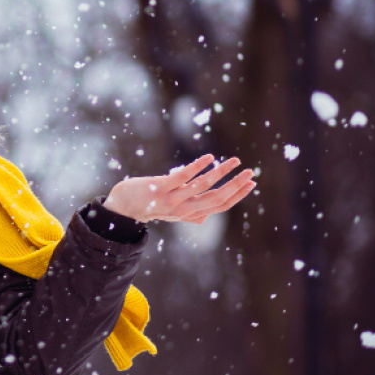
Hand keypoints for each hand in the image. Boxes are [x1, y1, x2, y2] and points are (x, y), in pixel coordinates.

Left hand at [102, 154, 256, 223]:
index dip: (237, 195)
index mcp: (190, 213)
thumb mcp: (173, 214)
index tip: (252, 183)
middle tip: (250, 171)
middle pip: (216, 198)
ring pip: (202, 186)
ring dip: (221, 172)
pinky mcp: (160, 187)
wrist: (123, 206)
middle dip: (235, 185)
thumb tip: (206, 217)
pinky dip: (198, 166)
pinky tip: (209, 157)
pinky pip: (183, 176)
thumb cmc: (151, 207)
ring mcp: (171, 198)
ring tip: (234, 161)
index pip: (220, 206)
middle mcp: (183, 209)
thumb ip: (190, 215)